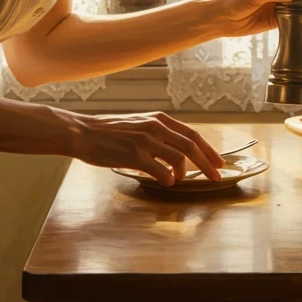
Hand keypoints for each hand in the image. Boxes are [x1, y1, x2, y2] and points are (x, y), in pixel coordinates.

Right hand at [66, 112, 224, 185]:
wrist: (82, 132)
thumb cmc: (107, 132)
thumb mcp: (137, 125)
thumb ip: (157, 134)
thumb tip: (176, 151)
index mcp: (158, 119)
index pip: (192, 134)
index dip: (209, 150)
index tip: (219, 162)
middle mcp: (155, 126)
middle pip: (192, 146)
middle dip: (208, 164)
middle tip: (216, 178)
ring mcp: (145, 140)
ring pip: (179, 159)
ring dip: (182, 174)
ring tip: (176, 179)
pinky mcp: (134, 155)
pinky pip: (162, 172)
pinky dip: (168, 180)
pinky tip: (164, 182)